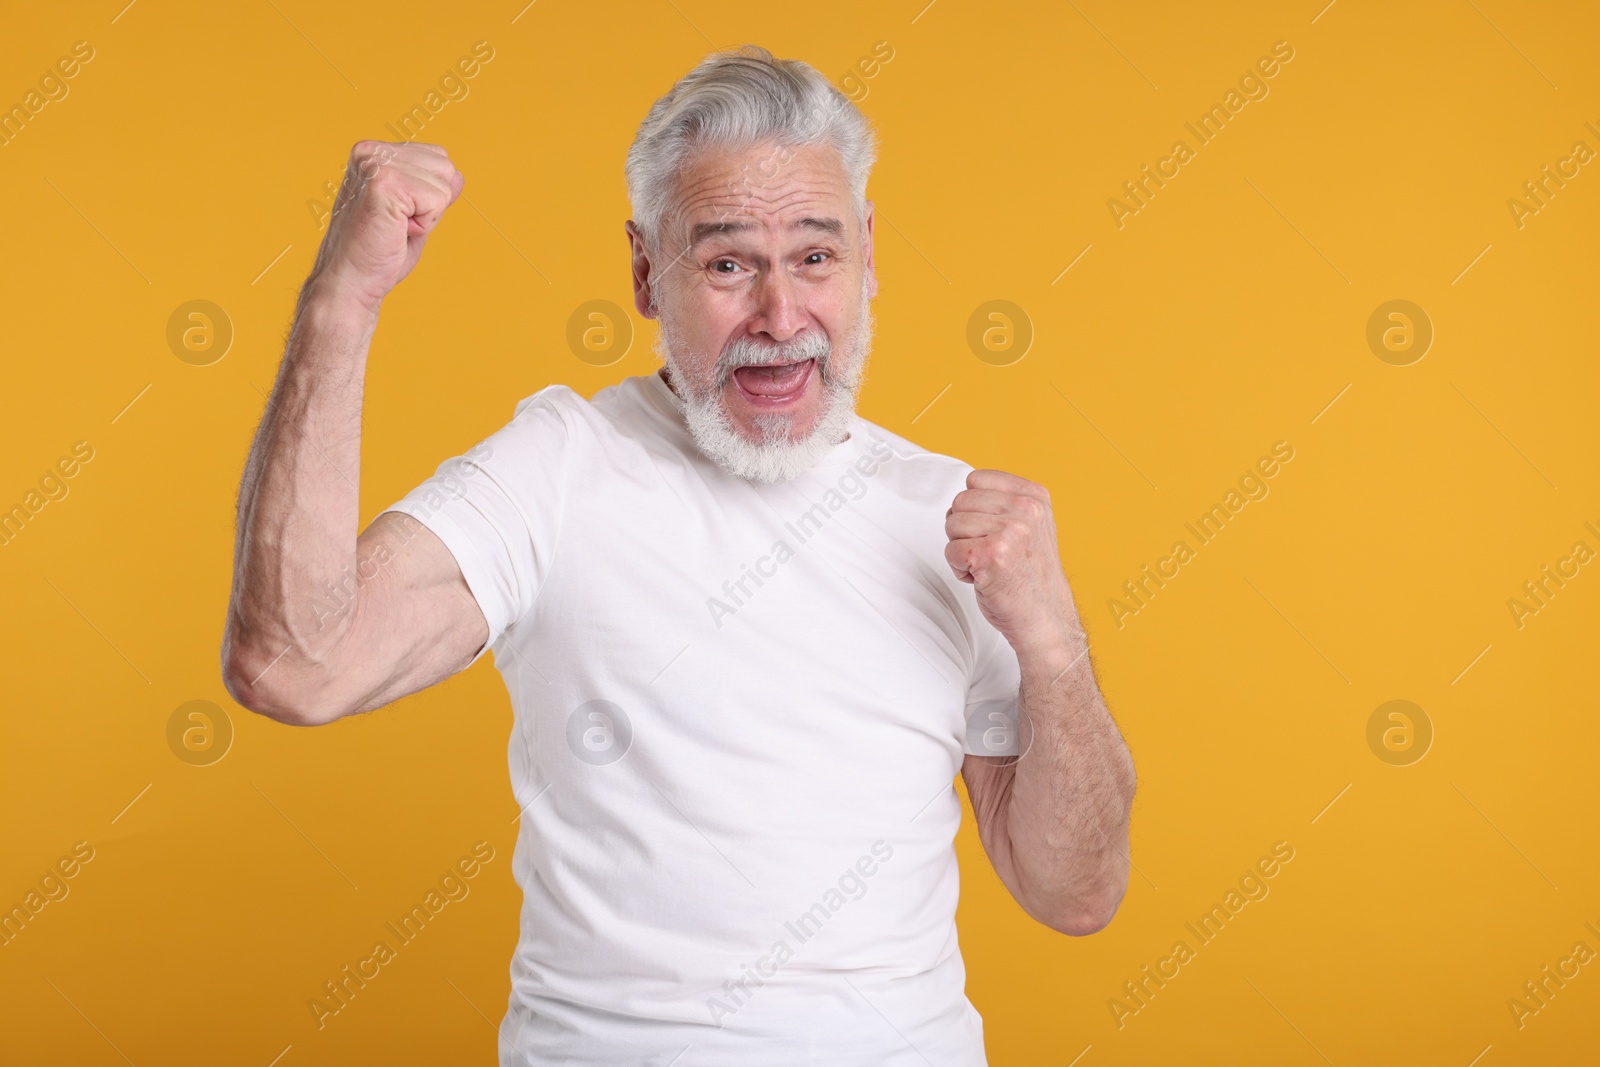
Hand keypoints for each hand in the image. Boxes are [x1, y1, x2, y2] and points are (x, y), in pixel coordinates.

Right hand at [305, 140, 464, 313]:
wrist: (350, 281)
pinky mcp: (383, 181)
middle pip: (445, 167)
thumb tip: (458, 176)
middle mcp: (372, 151)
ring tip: (394, 227)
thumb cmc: (377, 252)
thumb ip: (432, 189)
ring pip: (444, 185)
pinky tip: (395, 231)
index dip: (430, 195)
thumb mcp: (412, 213)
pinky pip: (437, 201)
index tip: (398, 215)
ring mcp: (376, 163)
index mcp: (375, 152)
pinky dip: (424, 225)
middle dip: (432, 204)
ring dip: (427, 216)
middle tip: (396, 224)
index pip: (438, 157)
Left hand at [944, 469, 1078, 655]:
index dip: (974, 508)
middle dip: (965, 529)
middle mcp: (1026, 510)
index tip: (994, 531)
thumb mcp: (1030, 525)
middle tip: (991, 553)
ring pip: (951, 524)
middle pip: (960, 501)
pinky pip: (950, 551)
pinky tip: (983, 577)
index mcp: (1035, 496)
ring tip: (989, 565)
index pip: (976, 479)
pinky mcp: (991, 555)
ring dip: (962, 550)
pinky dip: (959, 569)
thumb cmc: (1030, 576)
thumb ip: (1003, 502)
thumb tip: (963, 494)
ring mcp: (1010, 531)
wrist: (1044, 618)